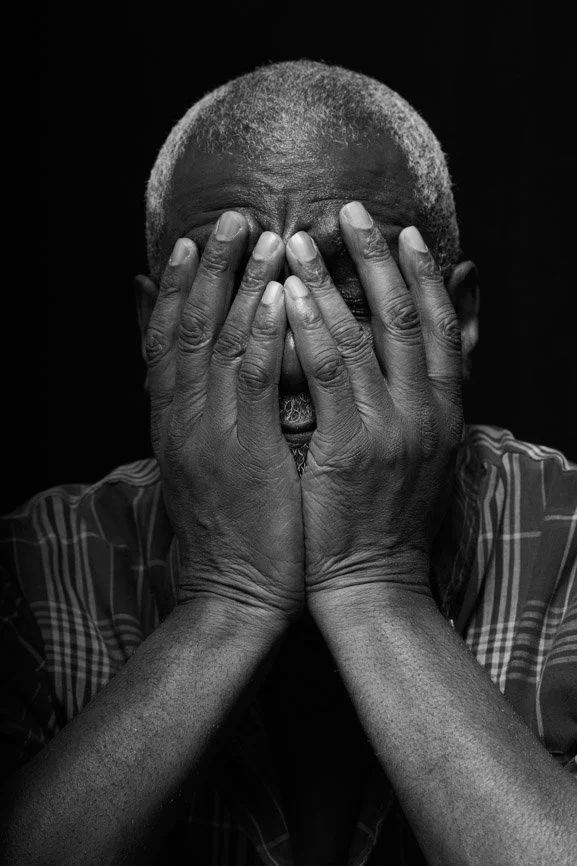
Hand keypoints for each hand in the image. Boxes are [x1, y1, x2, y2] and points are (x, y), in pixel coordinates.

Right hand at [145, 213, 303, 624]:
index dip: (180, 287)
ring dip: (240, 284)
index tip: (194, 243)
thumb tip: (215, 381)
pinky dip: (261, 331)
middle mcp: (181, 416)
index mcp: (173, 420)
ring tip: (264, 235)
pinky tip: (280, 294)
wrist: (231, 591)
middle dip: (210, 268)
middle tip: (232, 218)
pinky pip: (251, 378)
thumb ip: (207, 418)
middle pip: (189, 325)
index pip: (168, 339)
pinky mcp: (242, 449)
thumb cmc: (231, 529)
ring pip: (218, 340)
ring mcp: (208, 430)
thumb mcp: (206, 467)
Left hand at [284, 202, 462, 609]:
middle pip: (408, 316)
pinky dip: (311, 331)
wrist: (375, 582)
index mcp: (446, 411)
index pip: (443, 327)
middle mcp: (426, 413)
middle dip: (380, 258)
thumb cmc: (388, 517)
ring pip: (365, 337)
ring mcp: (392, 430)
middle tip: (352, 211)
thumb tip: (410, 355)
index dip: (423, 274)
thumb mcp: (423, 454)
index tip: (403, 232)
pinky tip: (289, 297)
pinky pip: (329, 377)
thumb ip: (421, 399)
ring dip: (333, 281)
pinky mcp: (351, 449)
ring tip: (300, 241)